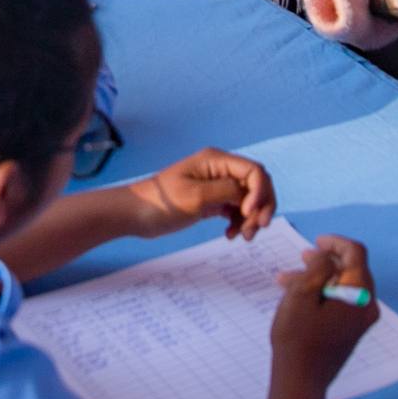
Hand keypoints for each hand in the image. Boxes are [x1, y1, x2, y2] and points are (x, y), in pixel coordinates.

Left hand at [127, 149, 276, 240]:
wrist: (137, 215)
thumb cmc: (162, 203)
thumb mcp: (196, 196)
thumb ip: (227, 190)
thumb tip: (249, 194)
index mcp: (216, 161)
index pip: (254, 171)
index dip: (260, 192)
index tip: (249, 214)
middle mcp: (220, 170)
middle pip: (256, 185)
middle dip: (260, 207)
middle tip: (254, 231)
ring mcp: (216, 186)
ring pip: (248, 199)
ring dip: (251, 218)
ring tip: (243, 237)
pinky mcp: (212, 201)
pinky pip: (236, 209)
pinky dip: (239, 222)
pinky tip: (231, 235)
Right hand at [270, 235, 377, 391]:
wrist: (301, 381)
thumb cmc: (298, 337)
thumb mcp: (302, 293)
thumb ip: (318, 267)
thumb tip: (328, 257)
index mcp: (359, 293)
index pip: (355, 253)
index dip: (336, 242)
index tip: (316, 241)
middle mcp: (367, 306)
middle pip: (352, 269)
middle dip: (325, 261)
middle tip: (301, 257)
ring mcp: (361, 321)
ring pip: (343, 286)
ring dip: (318, 279)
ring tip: (287, 280)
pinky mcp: (352, 332)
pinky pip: (341, 302)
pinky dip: (322, 294)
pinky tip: (297, 297)